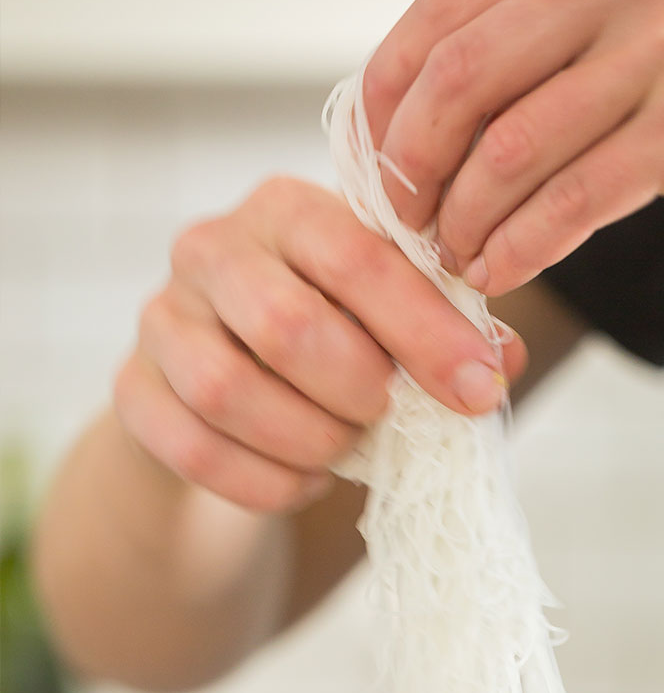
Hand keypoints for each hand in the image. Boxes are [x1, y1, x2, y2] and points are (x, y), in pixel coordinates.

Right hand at [114, 177, 524, 512]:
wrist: (228, 395)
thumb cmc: (331, 342)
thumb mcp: (392, 323)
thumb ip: (450, 332)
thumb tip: (500, 361)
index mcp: (290, 210)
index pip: (358, 258)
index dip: (425, 331)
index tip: (478, 390)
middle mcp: (213, 248)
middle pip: (286, 325)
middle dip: (358, 391)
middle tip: (388, 416)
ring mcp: (162, 319)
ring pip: (228, 391)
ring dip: (309, 439)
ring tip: (345, 451)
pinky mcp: (134, 392)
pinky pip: (195, 449)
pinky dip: (265, 482)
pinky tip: (304, 481)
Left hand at [366, 0, 663, 295]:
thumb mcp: (660, 5)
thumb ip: (561, 27)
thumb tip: (436, 100)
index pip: (448, 8)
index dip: (388, 93)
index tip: (373, 158)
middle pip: (463, 77)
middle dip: (411, 165)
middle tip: (402, 223)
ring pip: (511, 148)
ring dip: (463, 221)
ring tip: (451, 263)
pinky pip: (571, 201)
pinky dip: (520, 248)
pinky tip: (498, 276)